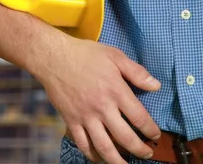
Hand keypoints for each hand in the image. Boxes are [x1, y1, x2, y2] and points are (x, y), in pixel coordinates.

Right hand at [37, 37, 161, 163]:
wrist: (52, 57)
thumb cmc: (83, 54)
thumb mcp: (114, 55)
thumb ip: (136, 71)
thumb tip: (155, 85)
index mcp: (116, 91)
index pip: (140, 119)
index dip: (151, 131)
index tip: (154, 135)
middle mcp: (102, 107)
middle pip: (126, 138)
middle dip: (140, 150)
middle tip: (146, 153)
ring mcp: (85, 116)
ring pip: (104, 146)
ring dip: (118, 160)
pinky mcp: (71, 119)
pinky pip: (82, 143)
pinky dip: (92, 155)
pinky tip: (99, 158)